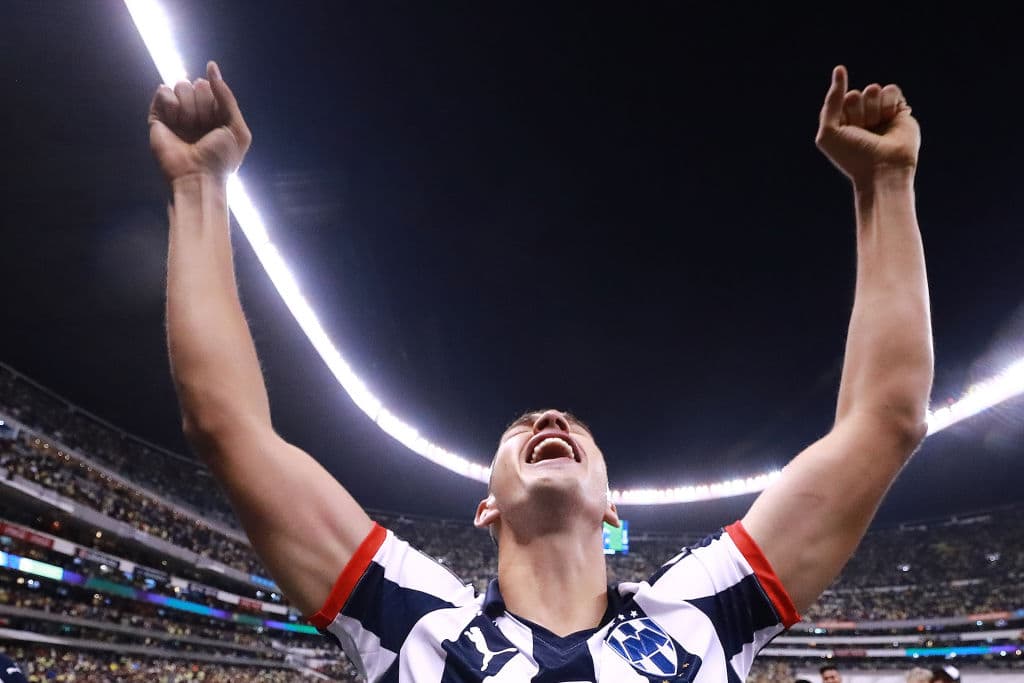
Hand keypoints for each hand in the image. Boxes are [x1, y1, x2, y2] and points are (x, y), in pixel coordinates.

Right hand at [148, 61, 251, 183]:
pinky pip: (163, 91)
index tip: (216, 123)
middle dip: (202, 104)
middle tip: (202, 127)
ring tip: (188, 127)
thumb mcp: (236, 127)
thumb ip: (227, 96)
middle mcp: (194, 111)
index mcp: (214, 113)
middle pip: (196, 83)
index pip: (211, 86)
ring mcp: (176, 114)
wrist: (198, 177)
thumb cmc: (221, 158)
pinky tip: (175, 121)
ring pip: (180, 85)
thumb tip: (211, 66)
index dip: (214, 101)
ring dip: (188, 107)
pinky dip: (170, 103)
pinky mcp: (157, 117)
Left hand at [815, 65, 919, 185]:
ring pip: (874, 90)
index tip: (848, 132)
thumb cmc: (852, 156)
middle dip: (859, 111)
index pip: (840, 99)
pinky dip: (889, 103)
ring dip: (874, 108)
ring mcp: (880, 113)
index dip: (845, 113)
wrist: (882, 169)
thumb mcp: (829, 130)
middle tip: (864, 131)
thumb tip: (840, 69)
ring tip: (877, 127)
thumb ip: (832, 100)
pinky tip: (890, 118)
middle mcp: (860, 116)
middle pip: (856, 93)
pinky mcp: (899, 111)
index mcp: (842, 121)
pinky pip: (891, 90)